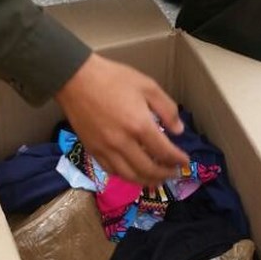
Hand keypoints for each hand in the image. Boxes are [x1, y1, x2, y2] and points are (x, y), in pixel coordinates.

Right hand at [54, 54, 189, 185]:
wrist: (76, 79)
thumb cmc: (113, 78)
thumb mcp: (147, 86)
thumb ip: (167, 109)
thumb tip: (178, 130)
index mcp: (140, 125)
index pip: (164, 152)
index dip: (177, 160)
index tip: (185, 162)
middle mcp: (123, 143)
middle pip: (148, 170)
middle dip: (165, 175)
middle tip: (174, 174)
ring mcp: (105, 149)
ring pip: (129, 176)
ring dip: (146, 181)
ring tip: (156, 179)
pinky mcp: (92, 150)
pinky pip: (111, 170)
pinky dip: (125, 176)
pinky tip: (133, 173)